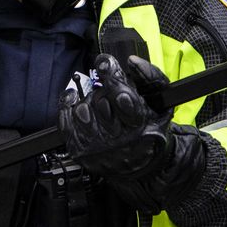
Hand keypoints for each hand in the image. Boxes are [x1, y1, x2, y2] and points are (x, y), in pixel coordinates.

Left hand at [60, 54, 174, 178]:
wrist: (144, 165)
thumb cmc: (151, 129)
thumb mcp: (161, 102)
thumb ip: (151, 77)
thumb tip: (132, 62)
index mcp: (139, 124)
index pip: (121, 96)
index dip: (111, 75)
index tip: (105, 62)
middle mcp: (117, 138)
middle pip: (100, 101)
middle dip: (104, 91)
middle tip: (111, 95)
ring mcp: (97, 146)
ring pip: (82, 110)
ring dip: (89, 102)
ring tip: (99, 106)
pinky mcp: (80, 151)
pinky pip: (65, 122)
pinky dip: (67, 106)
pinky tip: (75, 102)